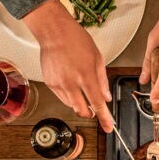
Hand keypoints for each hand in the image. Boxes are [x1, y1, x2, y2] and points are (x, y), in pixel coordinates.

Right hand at [24, 0, 112, 131]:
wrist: (54, 32)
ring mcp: (58, 84)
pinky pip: (61, 97)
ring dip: (79, 103)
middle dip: (90, 113)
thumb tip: (106, 97)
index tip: (108, 127)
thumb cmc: (76, 40)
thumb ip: (102, 80)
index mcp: (86, 76)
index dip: (104, 118)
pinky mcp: (49, 83)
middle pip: (82, 110)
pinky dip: (69, 96)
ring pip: (71, 105)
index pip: (97, 104)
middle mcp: (71, 83)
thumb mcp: (97, 58)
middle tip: (94, 109)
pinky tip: (71, 84)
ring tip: (81, 89)